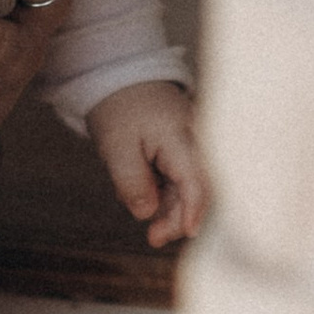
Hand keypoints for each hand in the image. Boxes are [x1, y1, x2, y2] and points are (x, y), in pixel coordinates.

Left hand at [87, 78, 209, 247]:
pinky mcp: (183, 148)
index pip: (196, 182)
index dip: (193, 212)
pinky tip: (143, 195)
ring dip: (170, 208)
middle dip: (178, 218)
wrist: (118, 75)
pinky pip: (180, 177)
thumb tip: (146, 213)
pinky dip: (165, 192)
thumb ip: (132, 182)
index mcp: (181, 138)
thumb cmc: (118, 106)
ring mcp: (191, 144)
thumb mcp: (116, 146)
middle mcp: (195, 141)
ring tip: (143, 217)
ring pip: (189, 186)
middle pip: (197, 189)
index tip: (187, 234)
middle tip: (153, 238)